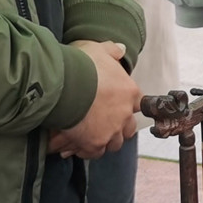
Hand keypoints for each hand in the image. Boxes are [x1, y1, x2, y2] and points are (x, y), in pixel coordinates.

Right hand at [49, 40, 141, 157]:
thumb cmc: (82, 65)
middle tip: (104, 124)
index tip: (117, 106)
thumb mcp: (99, 49)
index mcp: (130, 92)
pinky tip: (79, 145)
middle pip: (128, 128)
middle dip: (119, 127)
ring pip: (114, 143)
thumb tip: (120, 50)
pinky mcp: (95, 143)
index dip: (127, 106)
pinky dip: (88, 150)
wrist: (65, 83)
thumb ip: (111, 51)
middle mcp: (125, 114)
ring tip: (91, 136)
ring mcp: (111, 130)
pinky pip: (95, 153)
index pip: (137, 105)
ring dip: (105, 140)